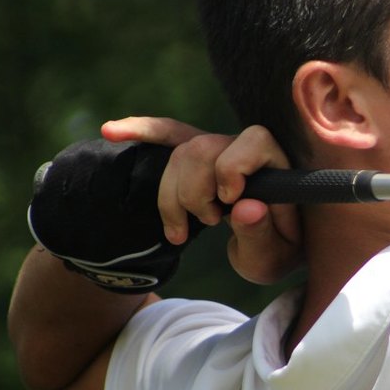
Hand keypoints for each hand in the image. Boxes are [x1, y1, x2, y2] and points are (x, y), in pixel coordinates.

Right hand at [102, 117, 302, 283]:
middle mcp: (248, 150)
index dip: (233, 168)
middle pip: (204, 148)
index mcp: (276, 166)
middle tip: (211, 222)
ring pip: (180, 154)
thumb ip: (261, 234)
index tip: (230, 202)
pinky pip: (170, 134)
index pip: (254, 141)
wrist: (274, 250)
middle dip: (194, 192)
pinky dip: (143, 131)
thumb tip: (245, 207)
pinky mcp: (200, 158)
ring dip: (172, 195)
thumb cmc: (278, 254)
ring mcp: (222, 150)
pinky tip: (111, 131)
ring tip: (184, 229)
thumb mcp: (274, 258)